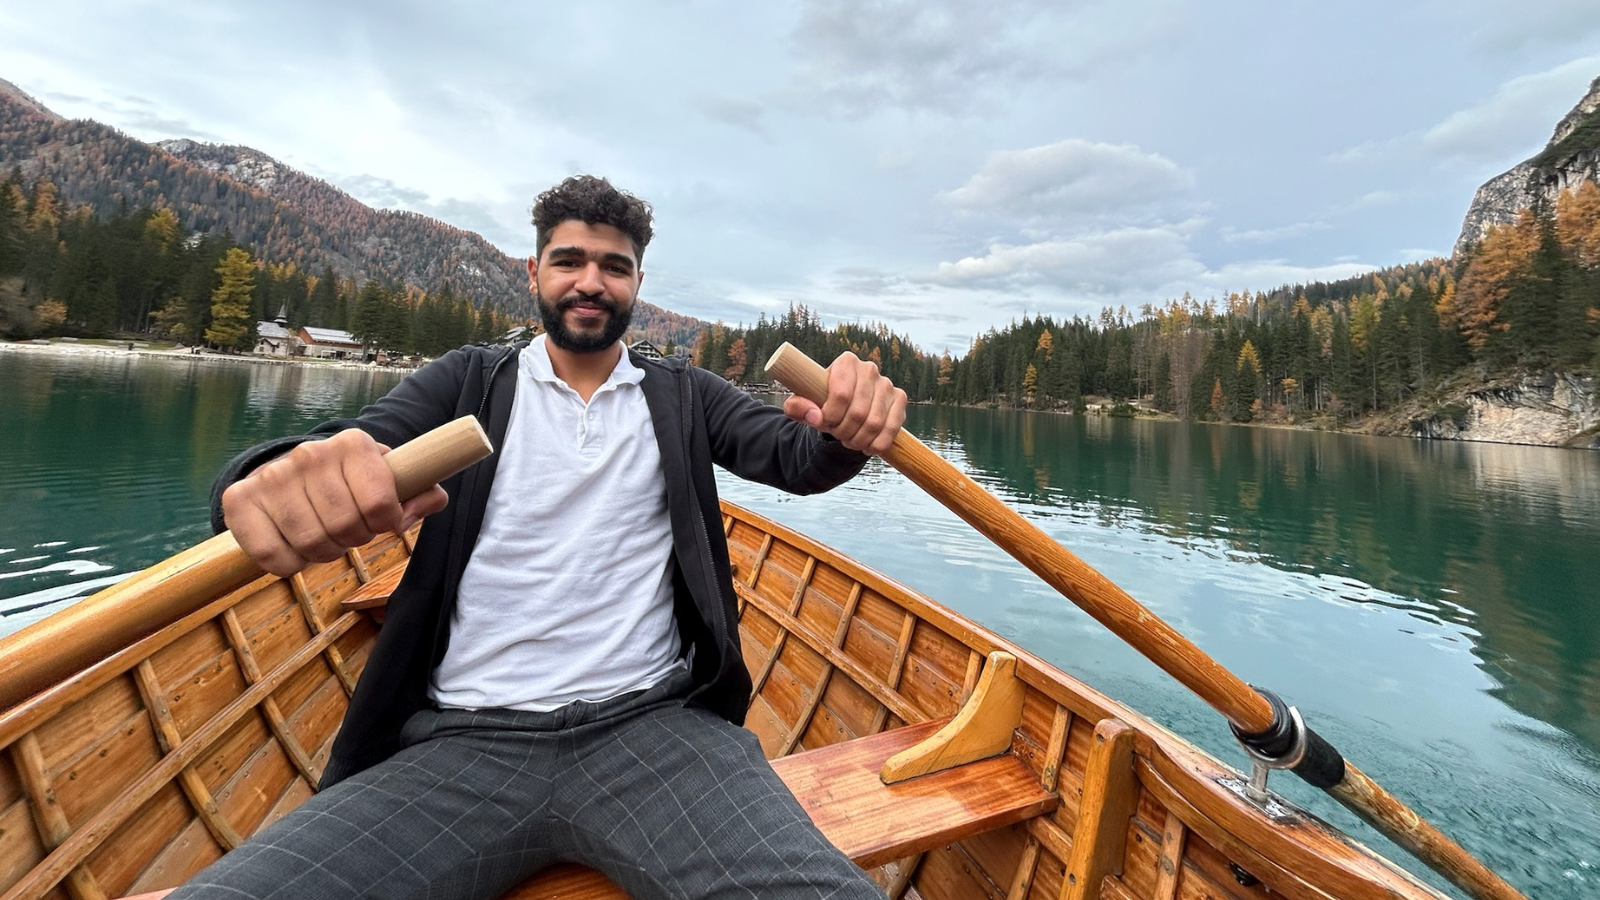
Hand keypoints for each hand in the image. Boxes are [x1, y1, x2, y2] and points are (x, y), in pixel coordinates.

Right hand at [221, 429, 448, 575]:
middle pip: (346, 528)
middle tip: (347, 530)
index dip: (387, 523)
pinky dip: (289, 563)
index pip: (382, 504)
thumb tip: (424, 504)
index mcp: (353, 444)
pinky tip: (293, 544)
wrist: (290, 470)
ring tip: (322, 534)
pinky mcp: (240, 500)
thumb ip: (420, 491)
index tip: (381, 518)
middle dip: (353, 539)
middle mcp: (310, 454)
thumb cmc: (350, 480)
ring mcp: (272, 476)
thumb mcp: (390, 477)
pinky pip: (273, 556)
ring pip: (312, 545)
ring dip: (323, 553)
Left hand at [783, 351, 907, 455]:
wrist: (845, 406)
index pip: (841, 395)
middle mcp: (869, 369)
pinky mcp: (900, 399)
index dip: (831, 416)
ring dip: (859, 439)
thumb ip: (798, 407)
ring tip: (848, 440)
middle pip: (858, 412)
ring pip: (874, 423)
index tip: (825, 423)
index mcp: (846, 362)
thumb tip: (815, 417)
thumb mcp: (802, 403)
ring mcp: (887, 384)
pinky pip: (891, 429)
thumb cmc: (822, 402)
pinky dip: (877, 444)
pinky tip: (866, 446)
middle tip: (837, 435)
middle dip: (844, 431)